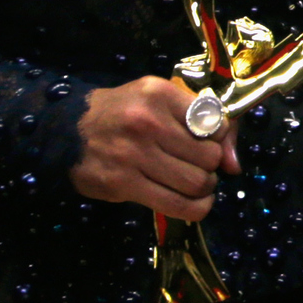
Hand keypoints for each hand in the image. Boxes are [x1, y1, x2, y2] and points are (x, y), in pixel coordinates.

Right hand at [70, 75, 239, 218]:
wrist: (67, 131)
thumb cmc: (122, 112)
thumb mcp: (159, 100)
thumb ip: (205, 122)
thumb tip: (236, 165)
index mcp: (159, 94)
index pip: (215, 123)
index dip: (219, 138)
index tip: (208, 141)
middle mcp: (147, 122)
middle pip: (208, 157)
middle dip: (212, 166)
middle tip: (201, 165)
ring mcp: (133, 155)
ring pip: (196, 183)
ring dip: (204, 187)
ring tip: (194, 182)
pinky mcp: (122, 184)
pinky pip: (175, 205)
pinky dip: (195, 208)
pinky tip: (194, 201)